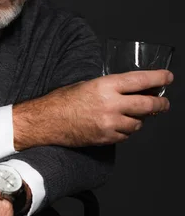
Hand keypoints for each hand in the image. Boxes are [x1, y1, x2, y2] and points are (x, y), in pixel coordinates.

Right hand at [13, 69, 172, 149]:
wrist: (48, 121)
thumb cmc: (63, 101)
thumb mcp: (88, 84)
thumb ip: (111, 87)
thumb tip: (133, 88)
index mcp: (106, 86)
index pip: (140, 80)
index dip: (158, 78)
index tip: (167, 78)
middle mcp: (111, 104)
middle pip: (147, 105)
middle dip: (160, 104)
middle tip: (164, 103)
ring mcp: (109, 123)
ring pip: (138, 123)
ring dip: (139, 119)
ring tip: (132, 114)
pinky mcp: (106, 138)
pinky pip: (126, 135)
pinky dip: (126, 130)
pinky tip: (118, 125)